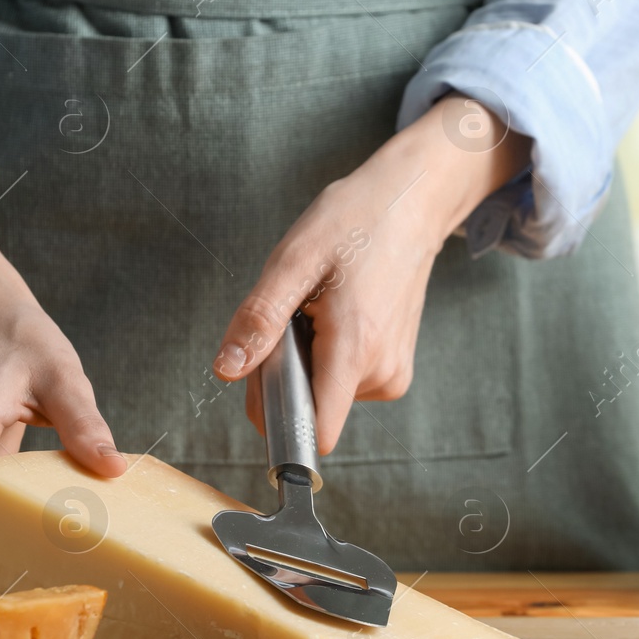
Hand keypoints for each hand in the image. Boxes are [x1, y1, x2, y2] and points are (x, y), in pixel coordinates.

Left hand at [213, 95, 529, 451]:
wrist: (411, 205)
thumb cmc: (354, 222)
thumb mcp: (294, 259)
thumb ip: (260, 318)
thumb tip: (227, 369)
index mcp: (354, 348)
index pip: (315, 433)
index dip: (278, 417)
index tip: (266, 377)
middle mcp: (382, 372)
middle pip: (310, 407)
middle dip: (287, 370)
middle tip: (299, 313)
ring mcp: (394, 374)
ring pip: (324, 395)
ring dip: (309, 359)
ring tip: (324, 307)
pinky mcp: (396, 370)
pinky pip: (343, 383)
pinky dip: (330, 356)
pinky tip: (340, 314)